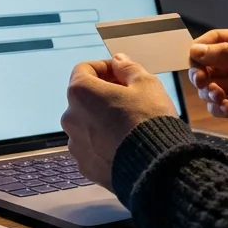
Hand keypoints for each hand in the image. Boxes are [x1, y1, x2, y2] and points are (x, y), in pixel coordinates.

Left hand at [61, 54, 178, 192]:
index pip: (84, 69)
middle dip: (103, 94)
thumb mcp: (146, 84)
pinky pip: (91, 147)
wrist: (156, 166)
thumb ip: (128, 68)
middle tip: (129, 97)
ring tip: (128, 124)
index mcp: (81, 93)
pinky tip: (124, 144)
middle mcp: (71, 118)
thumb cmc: (150, 121)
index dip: (104, 67)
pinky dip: (103, 142)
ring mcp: (75, 144)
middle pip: (83, 98)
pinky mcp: (85, 165)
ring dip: (101, 119)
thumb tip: (118, 61)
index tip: (120, 73)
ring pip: (86, 124)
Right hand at [189, 29, 227, 144]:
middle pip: (207, 64)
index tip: (192, 60)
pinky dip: (218, 107)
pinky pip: (218, 105)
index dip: (200, 48)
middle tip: (203, 82)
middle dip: (201, 73)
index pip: (216, 39)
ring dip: (209, 92)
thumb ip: (227, 54)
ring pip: (209, 85)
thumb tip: (195, 50)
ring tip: (221, 98)